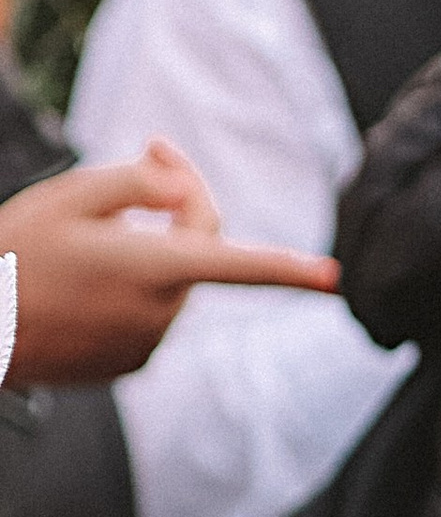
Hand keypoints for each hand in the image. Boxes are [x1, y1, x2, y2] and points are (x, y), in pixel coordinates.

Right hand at [4, 140, 336, 383]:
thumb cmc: (14, 252)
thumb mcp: (70, 197)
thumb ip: (141, 184)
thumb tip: (188, 190)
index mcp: (152, 268)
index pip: (236, 264)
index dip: (288, 270)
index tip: (332, 279)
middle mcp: (159, 312)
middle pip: (201, 248)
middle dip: (184, 204)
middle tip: (151, 153)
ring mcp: (146, 344)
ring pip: (174, 281)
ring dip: (151, 248)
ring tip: (87, 238)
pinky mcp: (130, 364)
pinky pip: (149, 314)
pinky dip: (131, 289)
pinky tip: (81, 282)